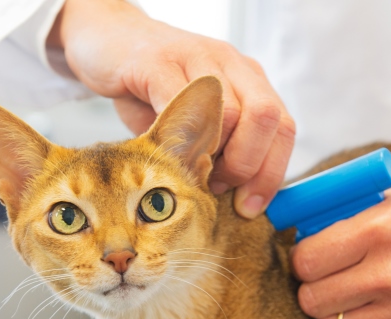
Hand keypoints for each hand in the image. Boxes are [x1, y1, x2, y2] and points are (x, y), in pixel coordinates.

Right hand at [47, 0, 294, 217]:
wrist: (106, 38)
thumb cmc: (153, 90)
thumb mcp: (196, 122)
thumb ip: (221, 152)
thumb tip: (237, 200)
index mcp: (249, 80)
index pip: (284, 129)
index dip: (271, 174)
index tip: (249, 207)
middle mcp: (232, 64)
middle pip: (267, 119)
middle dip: (247, 167)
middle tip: (218, 187)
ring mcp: (198, 58)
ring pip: (230, 114)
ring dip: (212, 157)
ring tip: (190, 170)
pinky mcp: (158, 62)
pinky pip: (182, 104)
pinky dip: (179, 139)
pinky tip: (166, 151)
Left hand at [291, 173, 390, 318]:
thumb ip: (348, 197)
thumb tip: (297, 211)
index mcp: (381, 228)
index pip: (306, 260)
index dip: (303, 262)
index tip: (312, 262)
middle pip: (312, 299)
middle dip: (313, 291)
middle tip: (328, 284)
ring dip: (334, 318)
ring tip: (351, 303)